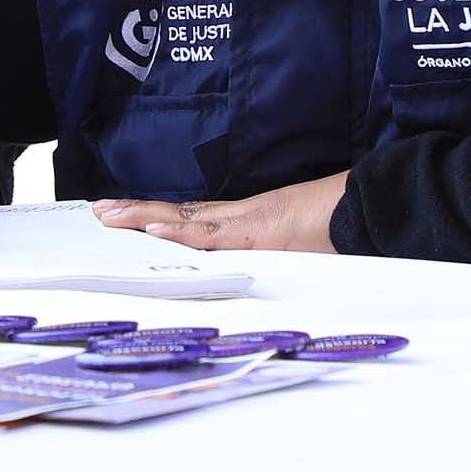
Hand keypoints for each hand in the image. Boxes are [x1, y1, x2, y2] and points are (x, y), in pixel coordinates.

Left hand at [95, 175, 344, 254]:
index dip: (161, 219)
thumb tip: (274, 265)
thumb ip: (283, 253)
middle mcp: (242, 218)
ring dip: (143, 218)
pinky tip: (152, 231)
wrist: (370, 206)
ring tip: (109, 217)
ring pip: (185, 220)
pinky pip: (211, 235)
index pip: (196, 220)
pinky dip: (180, 233)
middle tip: (100, 211)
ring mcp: (248, 222)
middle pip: (180, 215)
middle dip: (137, 214)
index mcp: (251, 222)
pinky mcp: (258, 231)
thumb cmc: (343, 222)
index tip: (132, 217)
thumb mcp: (305, 246)